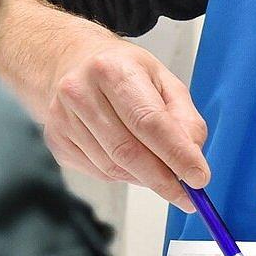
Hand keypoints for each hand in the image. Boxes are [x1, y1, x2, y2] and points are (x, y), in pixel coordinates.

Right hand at [40, 33, 209, 212]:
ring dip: (144, 177)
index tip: (198, 178)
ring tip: (160, 171)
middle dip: (162, 179)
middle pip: (128, 151)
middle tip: (186, 194)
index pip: (149, 121)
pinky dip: (123, 175)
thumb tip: (192, 156)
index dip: (176, 154)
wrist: (69, 62)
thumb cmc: (119, 70)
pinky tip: (131, 160)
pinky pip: (99, 172)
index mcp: (112, 69)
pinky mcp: (57, 141)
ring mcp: (63, 119)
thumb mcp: (162, 79)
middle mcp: (81, 92)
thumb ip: (184, 117)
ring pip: (113, 167)